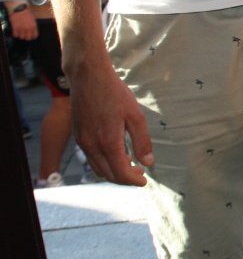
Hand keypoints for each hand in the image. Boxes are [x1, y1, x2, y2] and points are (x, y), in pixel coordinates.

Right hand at [6, 5, 37, 40]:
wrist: (19, 8)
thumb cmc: (26, 11)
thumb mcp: (33, 18)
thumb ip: (33, 25)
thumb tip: (32, 29)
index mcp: (34, 26)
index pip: (35, 36)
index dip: (33, 37)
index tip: (31, 36)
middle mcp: (28, 29)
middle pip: (28, 38)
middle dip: (27, 37)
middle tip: (25, 35)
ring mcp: (21, 29)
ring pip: (21, 37)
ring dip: (21, 36)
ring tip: (20, 33)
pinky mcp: (15, 28)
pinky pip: (15, 35)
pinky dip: (15, 34)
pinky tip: (15, 32)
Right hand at [69, 58, 153, 185]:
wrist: (88, 77)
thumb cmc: (115, 93)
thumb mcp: (135, 116)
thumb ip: (142, 141)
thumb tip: (148, 162)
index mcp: (108, 142)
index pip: (121, 173)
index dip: (134, 181)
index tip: (145, 181)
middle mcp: (92, 146)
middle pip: (109, 175)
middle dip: (125, 179)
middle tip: (140, 173)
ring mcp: (82, 142)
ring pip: (98, 169)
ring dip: (114, 172)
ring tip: (130, 165)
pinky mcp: (79, 136)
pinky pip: (91, 158)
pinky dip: (104, 163)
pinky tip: (117, 153)